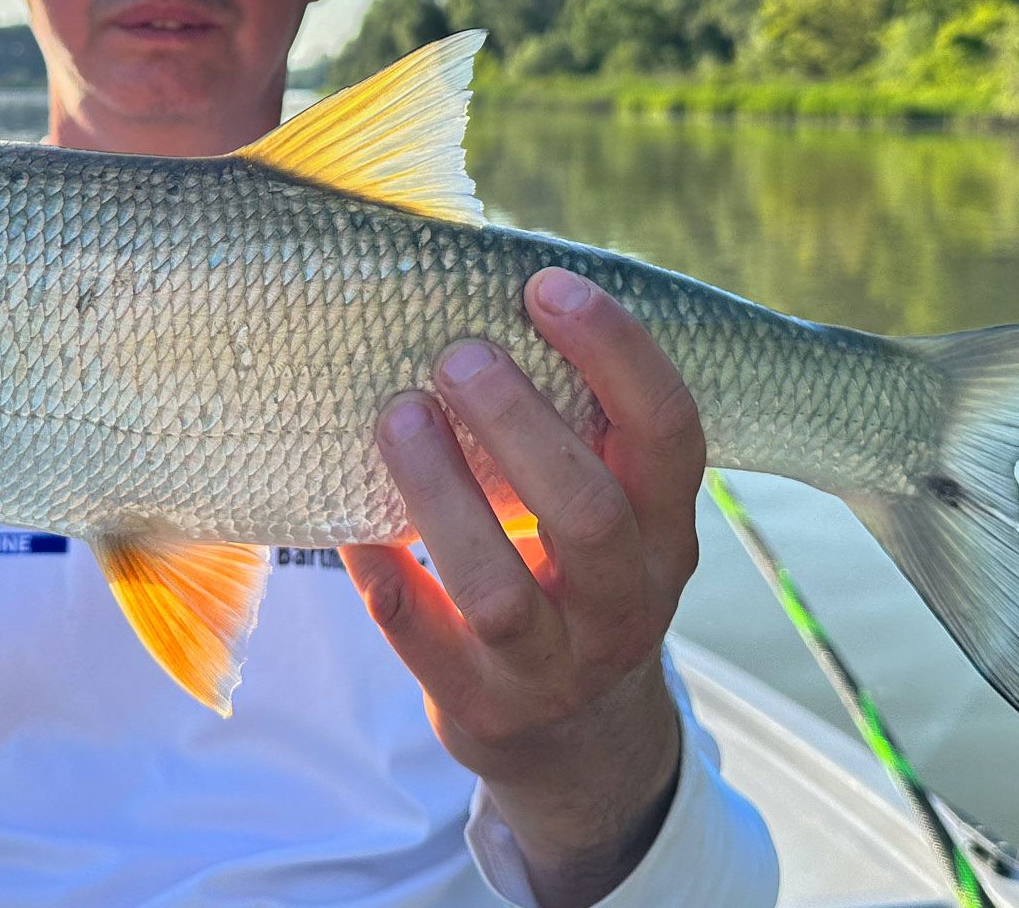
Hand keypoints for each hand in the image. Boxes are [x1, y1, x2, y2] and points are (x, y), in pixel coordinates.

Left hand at [342, 267, 703, 907]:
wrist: (572, 735)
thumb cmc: (572, 571)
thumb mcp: (606, 504)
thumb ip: (573, 423)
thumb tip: (478, 282)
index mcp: (666, 528)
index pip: (668, 431)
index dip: (616, 351)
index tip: (543, 283)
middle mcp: (628, 601)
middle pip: (590, 514)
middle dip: (520, 425)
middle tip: (457, 353)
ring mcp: (557, 666)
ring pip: (500, 593)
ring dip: (443, 498)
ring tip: (396, 416)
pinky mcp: (485, 708)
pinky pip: (424, 645)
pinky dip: (386, 580)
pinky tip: (351, 523)